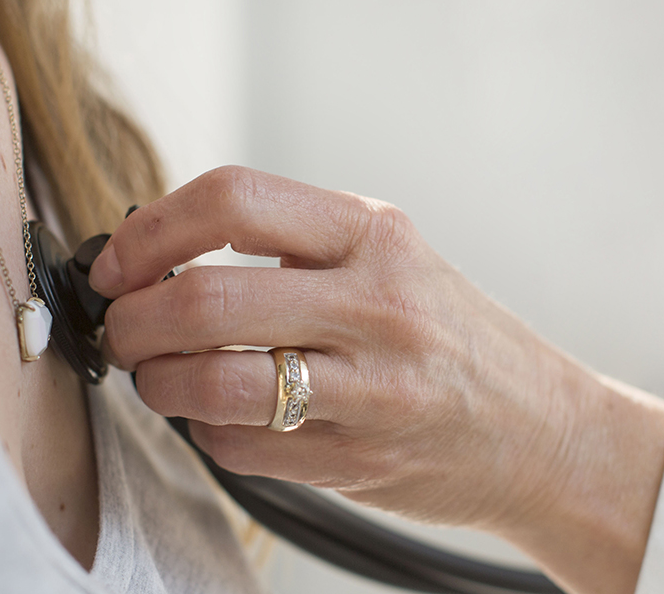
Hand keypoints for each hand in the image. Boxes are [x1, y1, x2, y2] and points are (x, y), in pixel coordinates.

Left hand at [90, 166, 663, 593]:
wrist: (543, 430)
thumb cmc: (450, 336)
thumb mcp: (392, 257)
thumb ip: (293, 244)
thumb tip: (162, 248)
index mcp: (374, 236)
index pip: (233, 201)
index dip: (150, 229)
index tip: (119, 260)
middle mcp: (375, 307)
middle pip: (204, 299)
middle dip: (132, 318)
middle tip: (121, 327)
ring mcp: (370, 391)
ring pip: (211, 385)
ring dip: (156, 382)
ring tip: (157, 375)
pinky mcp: (356, 462)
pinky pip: (238, 448)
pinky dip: (204, 430)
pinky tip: (217, 416)